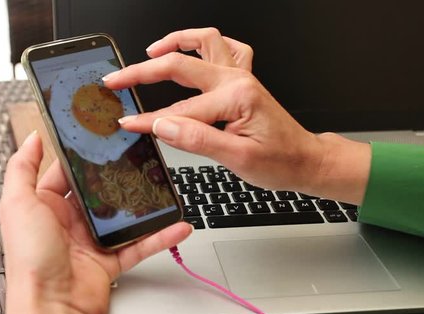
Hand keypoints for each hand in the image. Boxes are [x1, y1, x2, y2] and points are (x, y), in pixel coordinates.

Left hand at [0, 132, 191, 313]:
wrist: (49, 307)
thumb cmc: (29, 259)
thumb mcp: (17, 204)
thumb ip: (22, 167)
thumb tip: (32, 138)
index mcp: (45, 206)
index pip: (66, 173)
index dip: (83, 157)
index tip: (103, 140)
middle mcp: (68, 222)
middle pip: (99, 192)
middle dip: (118, 177)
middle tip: (139, 158)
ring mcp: (90, 242)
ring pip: (123, 218)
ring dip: (145, 207)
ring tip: (163, 188)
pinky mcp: (109, 262)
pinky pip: (139, 245)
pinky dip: (160, 237)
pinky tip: (177, 225)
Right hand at [104, 28, 370, 203]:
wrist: (305, 161)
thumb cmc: (279, 162)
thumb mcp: (238, 159)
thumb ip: (198, 140)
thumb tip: (162, 126)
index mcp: (236, 98)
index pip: (180, 110)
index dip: (148, 120)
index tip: (126, 124)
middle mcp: (238, 80)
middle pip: (182, 65)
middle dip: (143, 71)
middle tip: (118, 79)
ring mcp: (242, 76)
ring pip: (206, 42)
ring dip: (176, 41)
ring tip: (151, 52)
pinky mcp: (244, 80)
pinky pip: (227, 48)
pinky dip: (206, 45)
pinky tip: (192, 51)